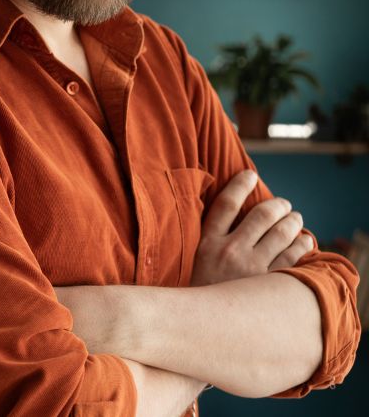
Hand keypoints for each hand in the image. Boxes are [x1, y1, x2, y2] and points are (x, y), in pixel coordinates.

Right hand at [190, 170, 311, 286]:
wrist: (203, 328)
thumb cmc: (201, 290)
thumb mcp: (197, 260)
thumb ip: (213, 238)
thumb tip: (237, 215)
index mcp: (208, 243)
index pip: (226, 204)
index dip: (240, 185)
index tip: (250, 175)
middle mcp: (230, 251)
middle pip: (261, 215)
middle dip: (278, 205)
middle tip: (284, 204)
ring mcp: (251, 268)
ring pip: (282, 233)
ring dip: (294, 221)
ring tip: (296, 219)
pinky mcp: (268, 284)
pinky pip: (294, 257)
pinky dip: (303, 244)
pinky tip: (304, 241)